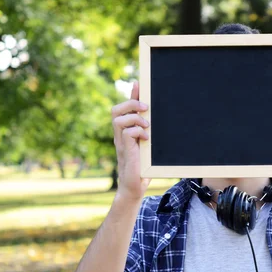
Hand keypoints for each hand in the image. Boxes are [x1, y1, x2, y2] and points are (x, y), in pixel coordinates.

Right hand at [111, 81, 150, 200]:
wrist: (135, 187)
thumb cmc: (142, 169)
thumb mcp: (147, 147)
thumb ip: (148, 134)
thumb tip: (155, 121)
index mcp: (125, 132)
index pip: (124, 108)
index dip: (131, 94)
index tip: (139, 83)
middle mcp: (120, 135)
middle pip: (115, 110)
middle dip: (131, 103)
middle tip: (146, 108)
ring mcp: (121, 142)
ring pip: (118, 119)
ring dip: (135, 118)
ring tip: (147, 126)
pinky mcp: (125, 150)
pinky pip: (126, 132)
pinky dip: (137, 132)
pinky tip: (146, 139)